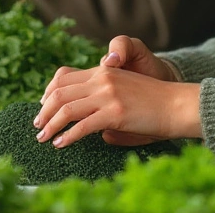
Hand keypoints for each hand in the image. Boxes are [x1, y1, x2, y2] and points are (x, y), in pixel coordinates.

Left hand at [34, 65, 201, 148]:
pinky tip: (61, 144)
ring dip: (50, 124)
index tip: (42, 107)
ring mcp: (107, 95)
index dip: (48, 93)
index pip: (64, 77)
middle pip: (60, 92)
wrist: (176, 105)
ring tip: (43, 137)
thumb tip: (90, 128)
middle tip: (38, 124)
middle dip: (44, 110)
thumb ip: (103, 99)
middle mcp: (102, 79)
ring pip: (66, 108)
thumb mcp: (124, 91)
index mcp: (103, 71)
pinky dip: (67, 136)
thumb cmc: (154, 103)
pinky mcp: (114, 113)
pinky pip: (81, 126)